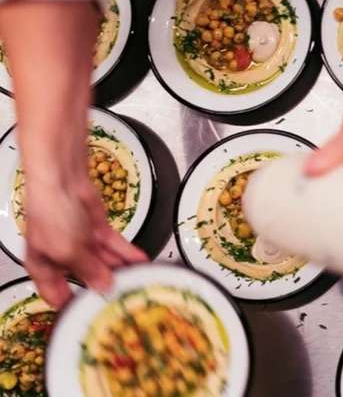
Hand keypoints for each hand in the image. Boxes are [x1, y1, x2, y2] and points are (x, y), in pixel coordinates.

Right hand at [22, 165, 146, 308]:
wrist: (62, 179)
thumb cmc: (52, 215)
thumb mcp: (67, 251)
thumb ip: (87, 271)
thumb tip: (104, 288)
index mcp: (44, 267)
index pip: (56, 296)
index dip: (73, 308)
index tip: (94, 320)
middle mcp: (62, 257)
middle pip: (86, 279)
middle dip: (105, 289)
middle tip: (127, 301)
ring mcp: (81, 243)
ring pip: (105, 263)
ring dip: (122, 271)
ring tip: (140, 282)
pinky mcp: (97, 230)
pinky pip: (115, 247)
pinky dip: (128, 254)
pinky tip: (142, 263)